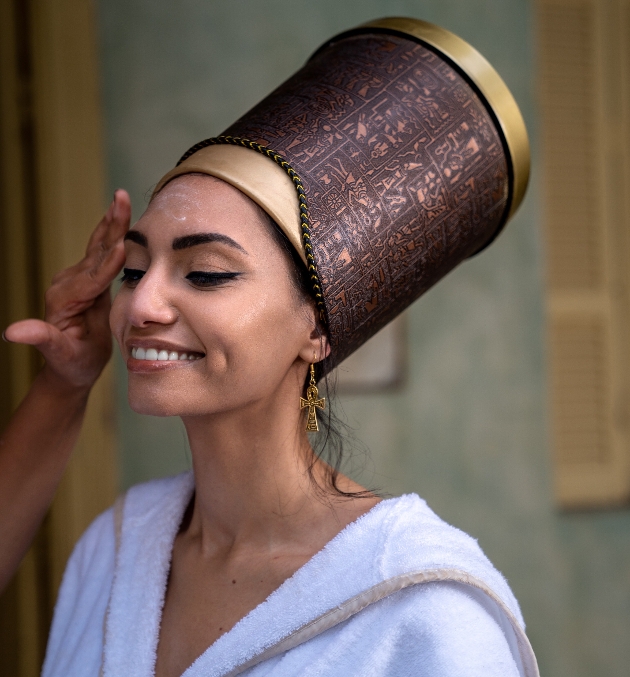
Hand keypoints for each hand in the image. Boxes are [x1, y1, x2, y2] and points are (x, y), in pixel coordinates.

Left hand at [3, 189, 130, 391]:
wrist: (70, 367)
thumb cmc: (72, 365)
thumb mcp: (58, 355)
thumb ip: (41, 339)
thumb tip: (12, 333)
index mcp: (65, 300)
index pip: (93, 279)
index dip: (108, 264)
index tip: (123, 247)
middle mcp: (68, 284)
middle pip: (95, 253)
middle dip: (111, 226)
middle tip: (122, 199)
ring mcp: (77, 280)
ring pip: (99, 247)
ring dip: (113, 223)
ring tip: (123, 199)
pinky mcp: (88, 281)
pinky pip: (102, 255)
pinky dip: (113, 234)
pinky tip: (120, 220)